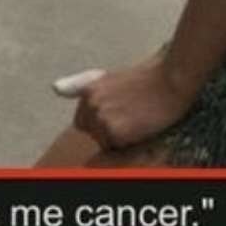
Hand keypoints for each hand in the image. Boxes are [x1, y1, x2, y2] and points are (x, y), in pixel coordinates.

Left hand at [69, 51, 191, 151]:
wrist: (170, 80)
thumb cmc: (145, 79)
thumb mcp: (109, 77)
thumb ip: (81, 84)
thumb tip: (54, 87)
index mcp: (88, 90)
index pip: (83, 121)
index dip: (102, 121)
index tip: (120, 112)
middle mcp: (90, 103)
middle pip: (92, 133)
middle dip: (108, 130)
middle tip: (131, 114)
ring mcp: (100, 117)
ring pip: (104, 142)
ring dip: (119, 136)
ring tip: (137, 117)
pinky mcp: (113, 130)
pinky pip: (116, 147)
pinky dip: (128, 141)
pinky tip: (140, 124)